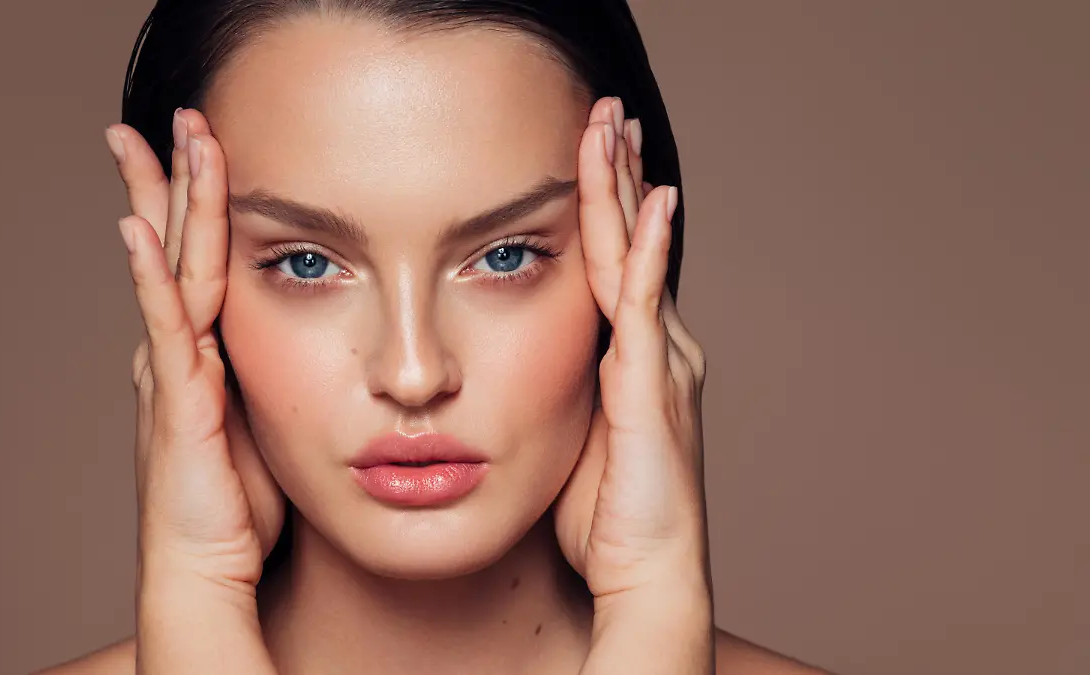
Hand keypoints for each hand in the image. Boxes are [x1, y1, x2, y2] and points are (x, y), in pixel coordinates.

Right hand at [105, 110, 284, 586]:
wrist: (211, 563)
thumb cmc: (242, 500)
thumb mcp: (269, 417)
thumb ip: (278, 371)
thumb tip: (318, 338)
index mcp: (204, 350)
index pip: (200, 257)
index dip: (199, 200)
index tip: (205, 144)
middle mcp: (180, 349)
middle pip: (177, 244)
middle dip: (177, 177)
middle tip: (178, 113)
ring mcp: (173, 370)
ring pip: (174, 268)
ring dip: (173, 202)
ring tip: (167, 139)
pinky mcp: (178, 400)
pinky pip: (164, 325)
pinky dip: (150, 278)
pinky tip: (138, 233)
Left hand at [554, 97, 709, 604]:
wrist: (644, 573)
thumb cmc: (601, 519)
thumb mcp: (568, 437)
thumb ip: (553, 393)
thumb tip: (508, 371)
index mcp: (630, 360)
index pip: (612, 264)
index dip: (603, 208)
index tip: (588, 154)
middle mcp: (655, 349)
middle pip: (629, 243)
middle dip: (616, 175)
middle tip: (606, 113)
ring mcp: (659, 362)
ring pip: (635, 256)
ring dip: (624, 189)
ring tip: (615, 128)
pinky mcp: (652, 384)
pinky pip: (646, 300)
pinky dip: (647, 247)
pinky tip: (650, 200)